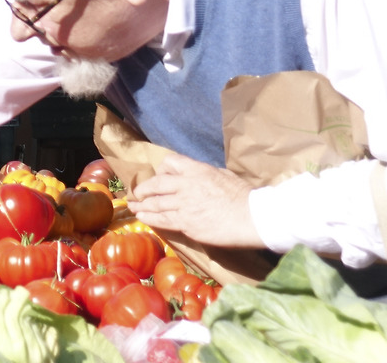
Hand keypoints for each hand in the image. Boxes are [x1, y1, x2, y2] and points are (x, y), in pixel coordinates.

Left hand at [127, 152, 263, 248]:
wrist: (252, 217)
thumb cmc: (244, 196)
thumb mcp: (223, 175)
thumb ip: (205, 174)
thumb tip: (198, 176)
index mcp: (196, 170)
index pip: (170, 162)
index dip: (162, 170)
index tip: (160, 177)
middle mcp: (185, 185)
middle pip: (155, 184)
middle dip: (143, 189)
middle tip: (137, 194)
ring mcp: (184, 205)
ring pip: (155, 204)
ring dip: (142, 205)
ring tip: (134, 206)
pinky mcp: (186, 223)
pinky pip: (163, 220)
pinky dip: (150, 218)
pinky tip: (143, 218)